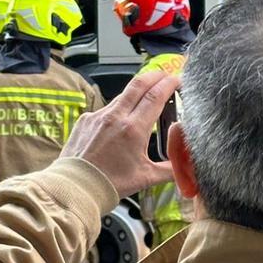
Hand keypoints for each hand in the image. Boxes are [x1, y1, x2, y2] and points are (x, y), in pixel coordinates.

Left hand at [62, 70, 177, 198]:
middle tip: (166, 74)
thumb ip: (170, 169)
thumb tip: (186, 165)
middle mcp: (115, 117)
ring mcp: (98, 116)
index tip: (178, 79)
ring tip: (146, 99)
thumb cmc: (109, 184)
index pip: (156, 95)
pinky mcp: (86, 120)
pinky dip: (118, 110)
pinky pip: (106, 109)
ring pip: (122, 96)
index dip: (169, 83)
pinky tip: (121, 122)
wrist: (76, 187)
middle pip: (139, 84)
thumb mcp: (146, 177)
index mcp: (133, 129)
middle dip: (155, 75)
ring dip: (137, 93)